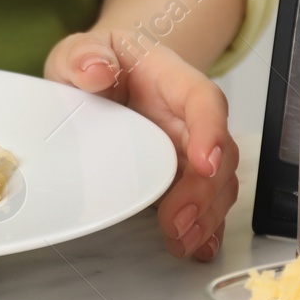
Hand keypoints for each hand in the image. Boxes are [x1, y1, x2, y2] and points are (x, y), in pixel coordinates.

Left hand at [45, 31, 239, 261]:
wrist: (103, 72)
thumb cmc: (98, 63)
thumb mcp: (81, 51)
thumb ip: (84, 56)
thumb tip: (95, 69)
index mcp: (172, 79)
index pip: (203, 100)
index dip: (209, 131)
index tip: (203, 162)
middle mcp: (190, 117)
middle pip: (218, 151)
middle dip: (205, 191)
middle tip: (178, 221)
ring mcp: (190, 148)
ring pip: (217, 183)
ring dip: (206, 216)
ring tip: (182, 242)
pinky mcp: (182, 175)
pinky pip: (205, 202)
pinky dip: (205, 226)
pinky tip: (197, 247)